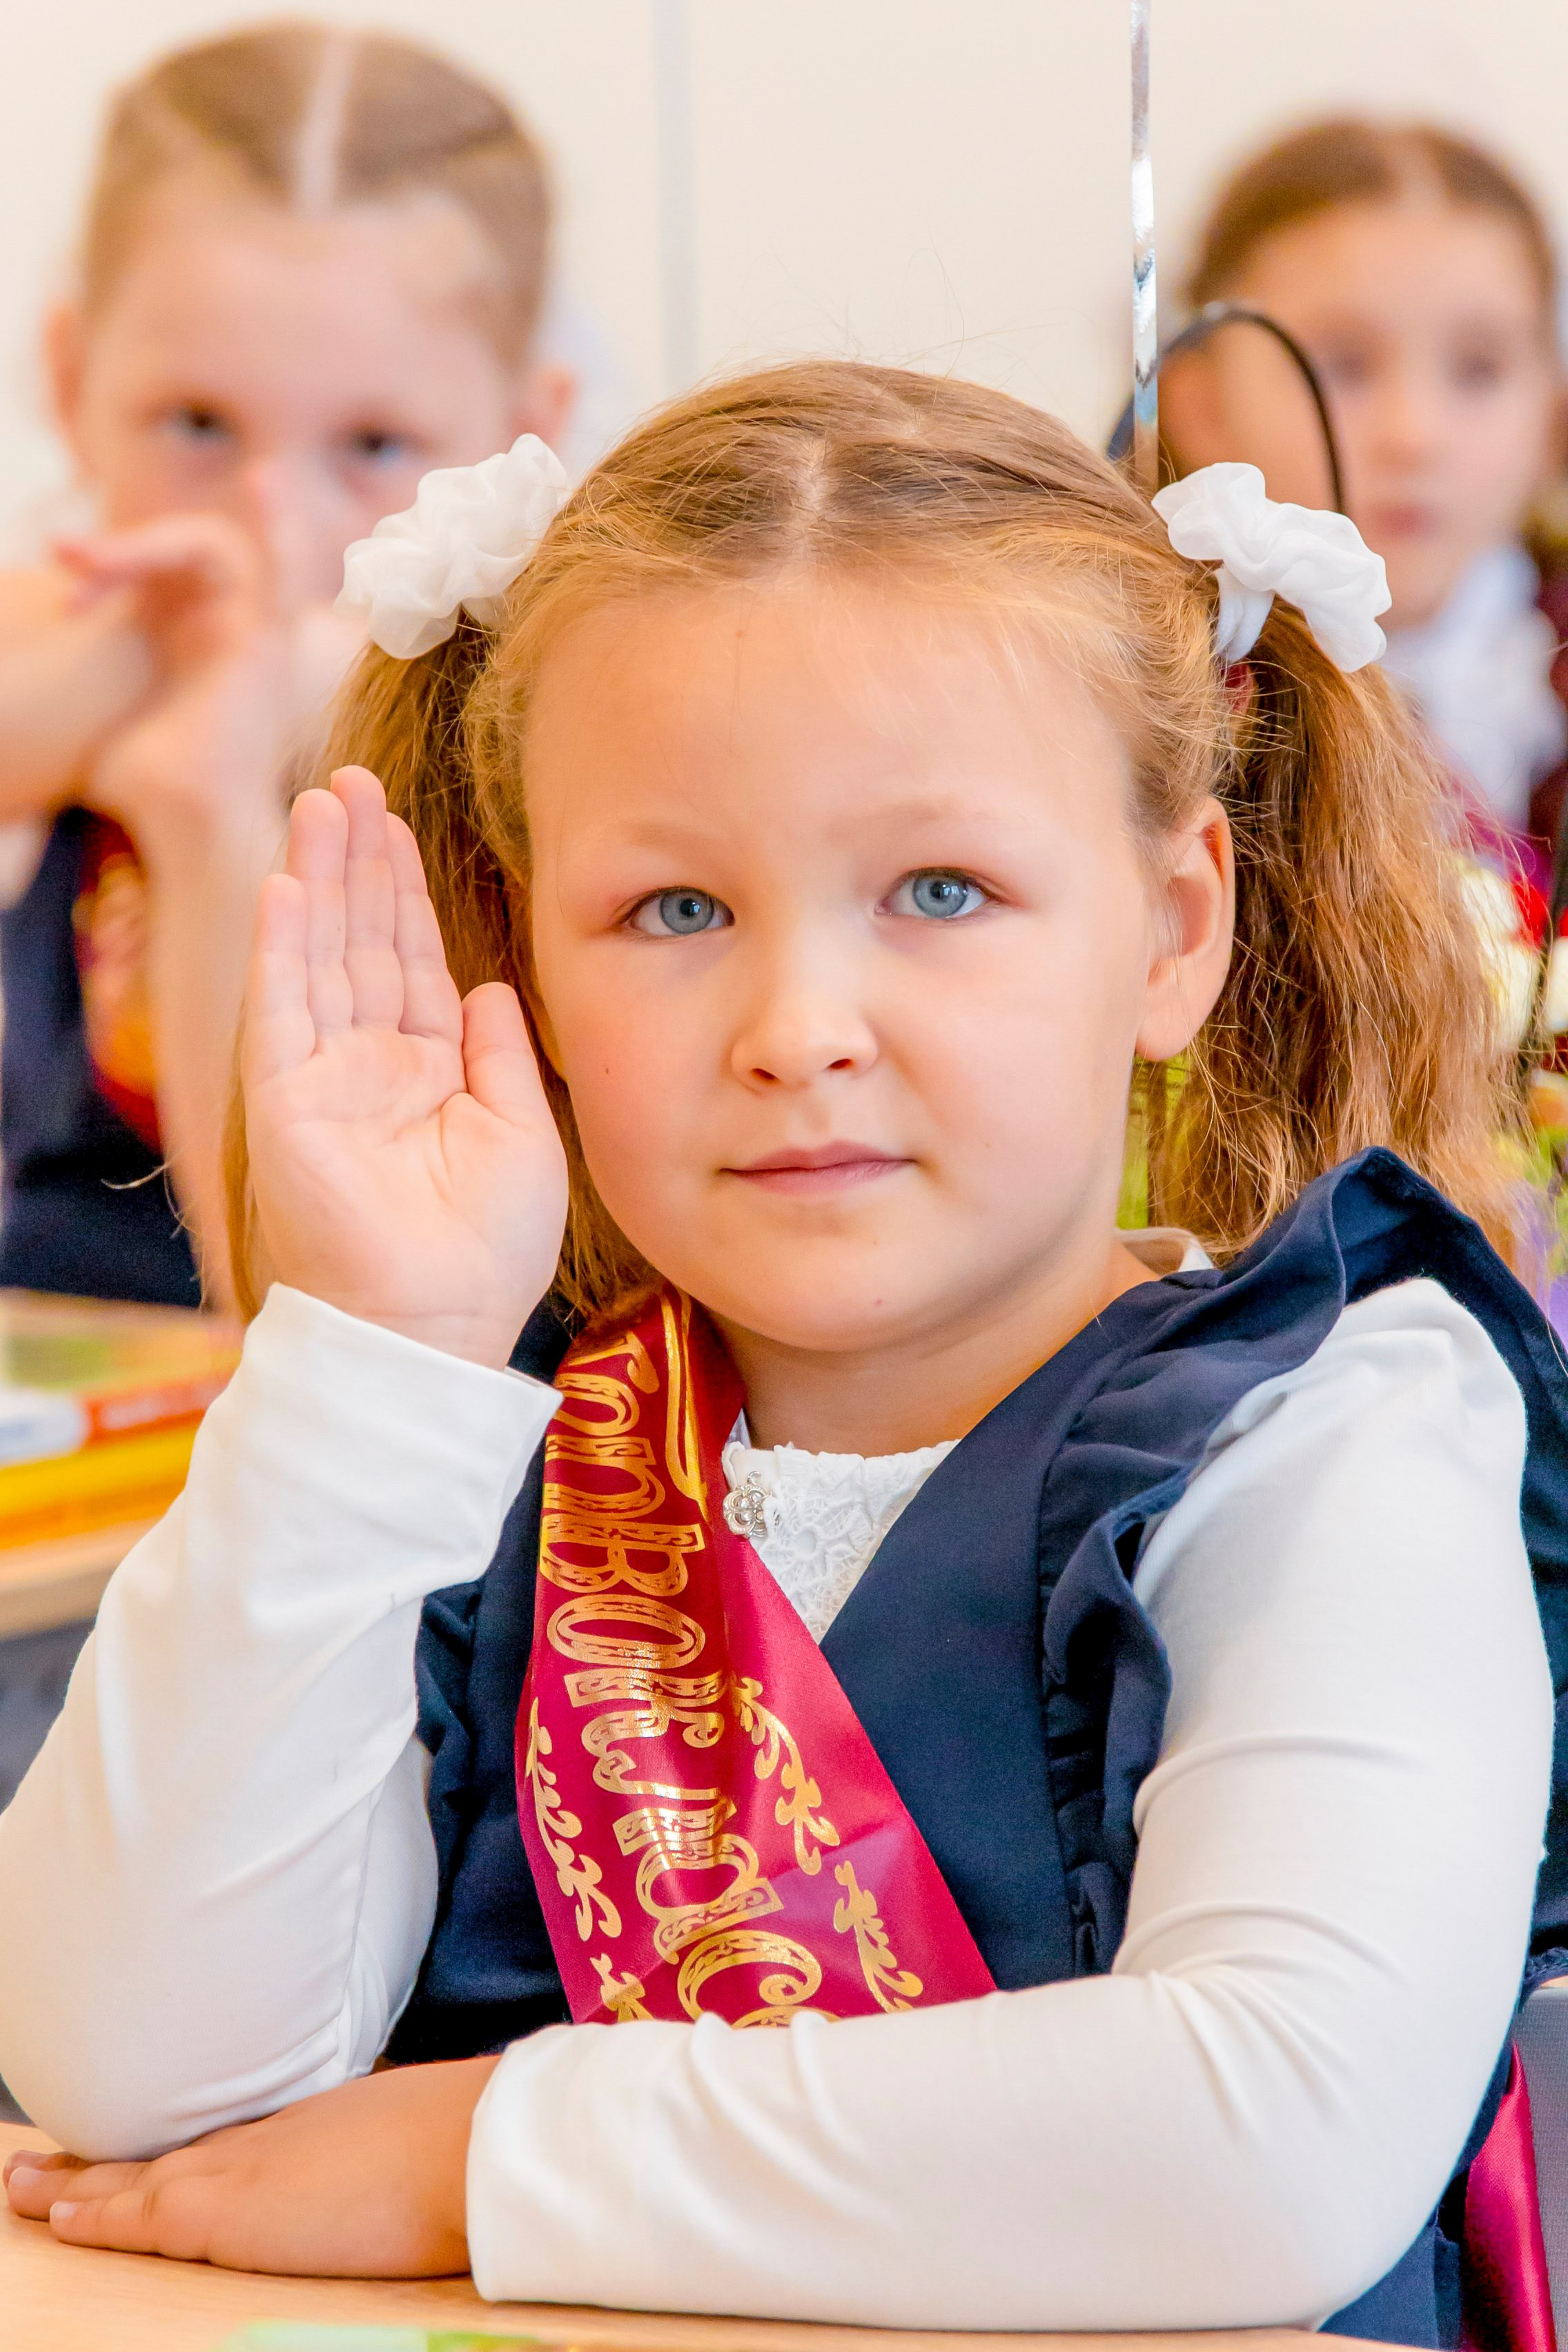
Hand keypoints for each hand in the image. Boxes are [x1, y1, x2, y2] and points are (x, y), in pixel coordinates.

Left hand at [3, 2056, 498, 2277]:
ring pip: (141, 2177)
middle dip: (104, 2162)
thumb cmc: (469, 2140)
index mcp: (316, 2125)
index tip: (141, 2149)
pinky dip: (97, 2216)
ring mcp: (245, 2170)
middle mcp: (270, 2139)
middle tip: (39, 2161)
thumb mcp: (419, 2129)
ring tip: (22, 2185)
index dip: (176, 2146)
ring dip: (80, 2182)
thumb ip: (389, 2140)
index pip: (226, 2139)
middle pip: (171, 2151)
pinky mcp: (226, 2214)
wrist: (472, 2143)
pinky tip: (56, 2217)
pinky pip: (142, 2216)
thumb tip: (408, 2155)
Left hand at [58, 517, 357, 862]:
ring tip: (88, 559)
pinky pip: (284, 570)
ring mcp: (256, 631)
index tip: (68, 601)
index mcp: (199, 641)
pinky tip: (266, 483)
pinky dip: (280, 528)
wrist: (184, 818)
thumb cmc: (150, 787)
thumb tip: (31, 707)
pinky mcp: (272, 641)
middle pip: (182, 553)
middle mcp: (231, 629)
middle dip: (119, 554)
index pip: (159, 571)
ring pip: (214, 549)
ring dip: (146, 544)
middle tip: (65, 562)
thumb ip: (94, 696)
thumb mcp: (106, 721)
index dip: (110, 569)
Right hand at [244, 766, 567, 1367]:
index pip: (412, 960)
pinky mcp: (286, 1105)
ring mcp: (323, 1082)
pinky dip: (283, 949)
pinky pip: (280, 1013)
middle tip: (349, 779)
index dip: (403, 890)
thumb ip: (500, 1055)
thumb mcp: (522, 1136)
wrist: (439, 1331)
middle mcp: (370, 1066)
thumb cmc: (488, 1254)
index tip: (395, 820)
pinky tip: (286, 888)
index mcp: (429, 1072)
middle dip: (356, 861)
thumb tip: (487, 984)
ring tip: (318, 804)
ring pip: (317, 958)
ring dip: (316, 881)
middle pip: (360, 941)